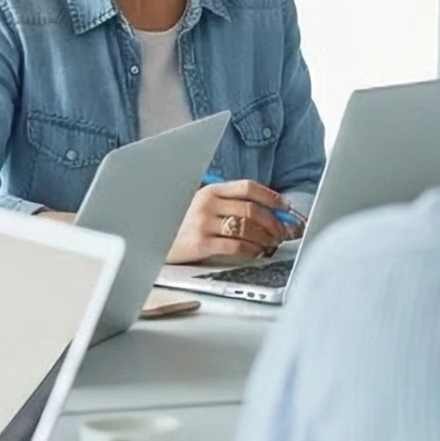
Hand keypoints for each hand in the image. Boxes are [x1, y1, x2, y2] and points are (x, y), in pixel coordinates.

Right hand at [169, 179, 299, 262]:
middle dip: (275, 222)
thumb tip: (268, 214)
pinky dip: (252, 250)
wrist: (153, 240)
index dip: (271, 196)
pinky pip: (235, 247)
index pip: (248, 187)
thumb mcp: (203, 205)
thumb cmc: (184, 224)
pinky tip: (257, 252)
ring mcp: (203, 223)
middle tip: (285, 232)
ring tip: (273, 244)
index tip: (286, 207)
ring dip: (266, 238)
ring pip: (247, 229)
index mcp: (210, 190)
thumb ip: (229, 204)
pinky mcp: (200, 244)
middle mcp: (207, 203)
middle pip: (252, 210)